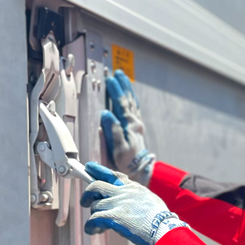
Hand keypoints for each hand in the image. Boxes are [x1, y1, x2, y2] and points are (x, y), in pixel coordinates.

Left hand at [80, 162, 185, 244]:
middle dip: (87, 194)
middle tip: (85, 202)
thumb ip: (135, 195)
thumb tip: (128, 200)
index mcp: (132, 187)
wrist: (163, 228)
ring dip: (93, 216)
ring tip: (98, 225)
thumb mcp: (148, 198)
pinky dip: (90, 226)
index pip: (112, 174)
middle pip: (95, 186)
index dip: (98, 170)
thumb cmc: (159, 217)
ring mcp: (117, 204)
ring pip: (94, 206)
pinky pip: (93, 219)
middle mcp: (122, 192)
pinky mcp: (113, 217)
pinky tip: (94, 230)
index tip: (89, 167)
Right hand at [102, 70, 154, 184]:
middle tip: (118, 73)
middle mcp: (135, 123)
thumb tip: (107, 114)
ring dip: (127, 90)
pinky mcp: (136, 128)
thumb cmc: (126, 163)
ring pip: (132, 103)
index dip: (116, 92)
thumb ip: (113, 131)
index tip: (111, 80)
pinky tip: (128, 96)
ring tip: (123, 78)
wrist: (138, 172)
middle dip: (123, 86)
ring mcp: (136, 125)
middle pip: (128, 100)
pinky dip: (130, 99)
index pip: (122, 105)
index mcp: (130, 126)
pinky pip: (134, 109)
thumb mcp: (118, 149)